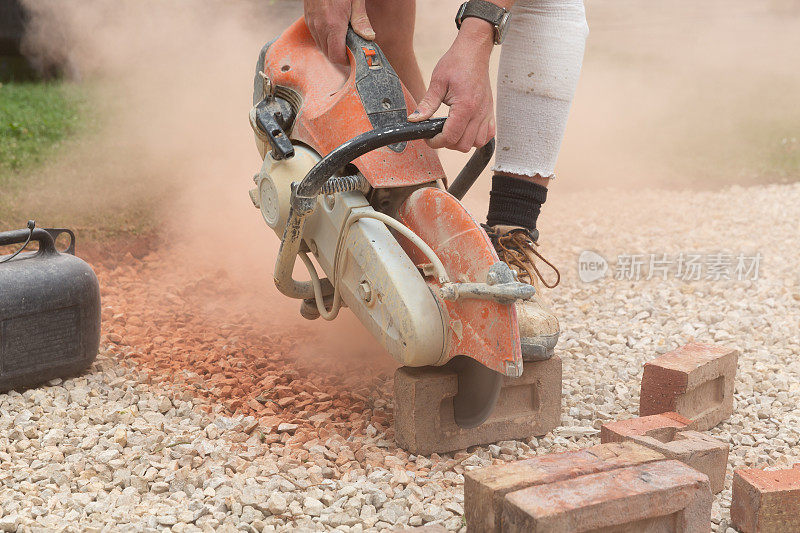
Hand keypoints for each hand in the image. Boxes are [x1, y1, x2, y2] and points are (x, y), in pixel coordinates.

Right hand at [303, 0, 374, 64]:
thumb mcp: (356, 1)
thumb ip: (361, 21)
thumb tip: (369, 37)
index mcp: (332, 24)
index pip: (336, 55)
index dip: (345, 60)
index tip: (353, 57)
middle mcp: (320, 26)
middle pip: (328, 54)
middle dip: (340, 55)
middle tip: (351, 49)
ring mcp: (312, 23)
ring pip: (321, 46)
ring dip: (332, 47)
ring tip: (344, 39)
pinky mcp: (308, 19)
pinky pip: (316, 36)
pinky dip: (325, 38)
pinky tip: (335, 31)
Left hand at [408, 19, 495, 151]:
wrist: (474, 51)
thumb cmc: (456, 63)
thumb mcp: (437, 82)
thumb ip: (427, 104)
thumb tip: (414, 120)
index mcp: (465, 106)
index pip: (450, 137)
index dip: (436, 142)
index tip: (428, 138)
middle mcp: (479, 112)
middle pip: (463, 145)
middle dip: (447, 143)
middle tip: (438, 133)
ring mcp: (486, 113)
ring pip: (476, 143)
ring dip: (462, 142)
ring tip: (452, 131)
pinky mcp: (490, 111)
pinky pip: (488, 135)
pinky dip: (477, 138)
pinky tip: (467, 130)